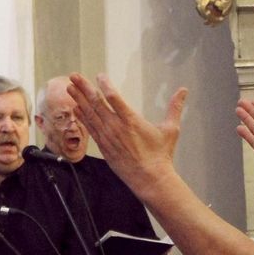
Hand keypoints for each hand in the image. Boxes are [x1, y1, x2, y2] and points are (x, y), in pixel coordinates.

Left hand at [67, 74, 185, 196]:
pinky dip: (82, 117)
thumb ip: (175, 108)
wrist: (150, 179)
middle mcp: (116, 127)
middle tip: (74, 76)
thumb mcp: (171, 129)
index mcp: (131, 121)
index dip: (105, 85)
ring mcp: (108, 137)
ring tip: (69, 87)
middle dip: (84, 88)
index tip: (100, 75)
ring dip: (79, 100)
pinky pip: (90, 128)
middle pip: (96, 104)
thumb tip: (184, 90)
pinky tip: (75, 108)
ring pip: (90, 115)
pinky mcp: (104, 147)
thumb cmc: (161, 154)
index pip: (114, 98)